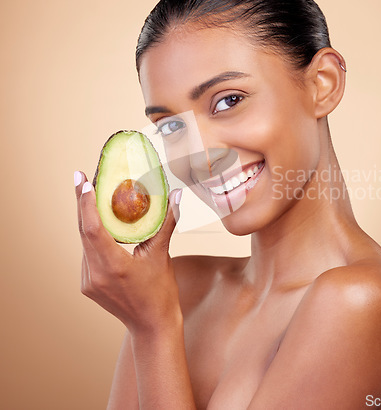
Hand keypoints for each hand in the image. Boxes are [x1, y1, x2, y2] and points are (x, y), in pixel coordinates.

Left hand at [74, 170, 182, 334]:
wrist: (152, 326)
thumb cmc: (161, 293)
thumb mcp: (163, 255)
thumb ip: (166, 223)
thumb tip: (176, 196)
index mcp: (113, 267)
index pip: (92, 229)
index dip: (86, 204)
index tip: (85, 182)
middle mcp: (94, 274)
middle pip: (83, 232)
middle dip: (82, 203)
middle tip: (81, 178)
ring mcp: (88, 281)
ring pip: (84, 242)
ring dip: (87, 219)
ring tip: (91, 195)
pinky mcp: (88, 284)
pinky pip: (88, 253)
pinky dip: (92, 236)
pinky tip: (100, 223)